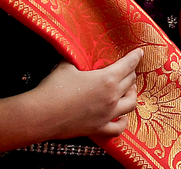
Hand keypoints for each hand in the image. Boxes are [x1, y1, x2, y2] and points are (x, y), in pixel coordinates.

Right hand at [28, 49, 142, 139]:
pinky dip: (124, 122)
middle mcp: (112, 97)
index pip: (128, 65)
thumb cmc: (53, 88)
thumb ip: (77, 59)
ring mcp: (107, 114)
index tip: (140, 53)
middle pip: (130, 82)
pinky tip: (123, 117)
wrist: (40, 115)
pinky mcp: (99, 128)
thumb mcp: (67, 66)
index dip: (135, 57)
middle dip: (131, 74)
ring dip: (132, 94)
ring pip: (131, 103)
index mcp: (107, 79)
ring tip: (129, 90)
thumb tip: (76, 52)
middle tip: (127, 71)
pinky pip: (119, 128)